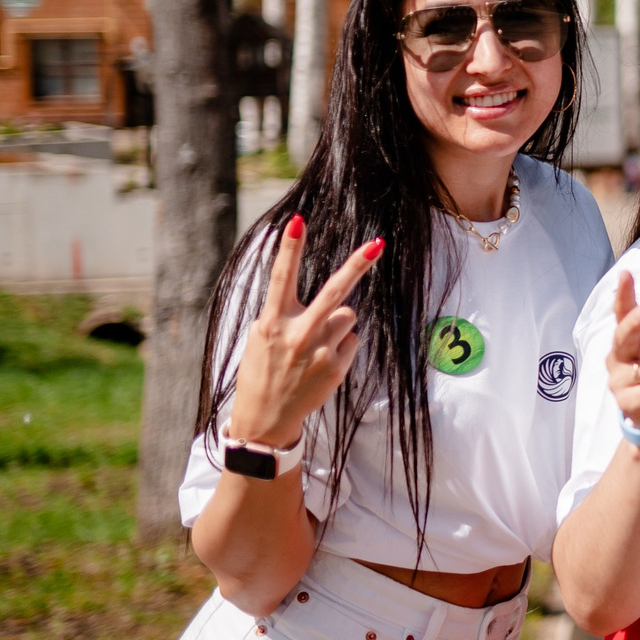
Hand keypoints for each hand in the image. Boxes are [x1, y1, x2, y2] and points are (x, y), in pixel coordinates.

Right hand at [227, 216, 382, 449]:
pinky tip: (322, 362)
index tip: (297, 221)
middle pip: (334, 292)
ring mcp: (320, 351)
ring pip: (348, 315)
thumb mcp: (260, 338)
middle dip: (357, 265)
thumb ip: (284, 314)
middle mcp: (297, 334)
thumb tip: (319, 296)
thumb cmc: (262, 371)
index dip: (289, 249)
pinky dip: (342, 345)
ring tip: (314, 345)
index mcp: (272, 323)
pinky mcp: (336, 368)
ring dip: (338, 323)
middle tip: (379, 243)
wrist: (266, 419)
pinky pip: (352, 339)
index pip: (280, 278)